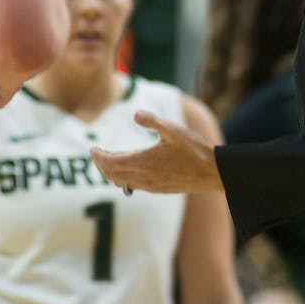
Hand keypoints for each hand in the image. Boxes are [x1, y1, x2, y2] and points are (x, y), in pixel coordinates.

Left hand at [90, 110, 223, 193]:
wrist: (211, 173)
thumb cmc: (194, 149)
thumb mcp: (173, 130)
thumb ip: (152, 121)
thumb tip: (135, 114)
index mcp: (142, 162)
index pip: (111, 162)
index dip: (99, 156)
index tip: (93, 149)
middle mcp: (143, 177)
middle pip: (112, 174)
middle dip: (101, 165)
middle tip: (96, 155)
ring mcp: (150, 186)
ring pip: (122, 182)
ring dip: (111, 173)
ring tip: (108, 162)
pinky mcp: (158, 190)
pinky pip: (133, 186)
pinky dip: (123, 179)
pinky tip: (129, 171)